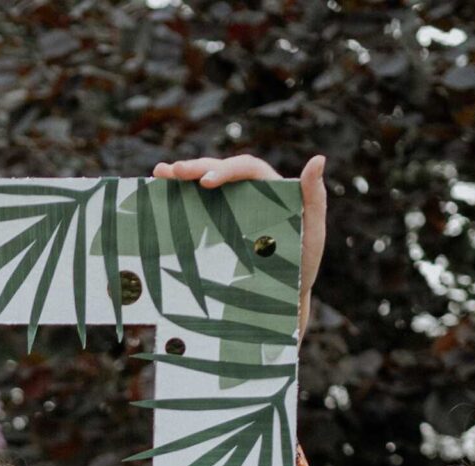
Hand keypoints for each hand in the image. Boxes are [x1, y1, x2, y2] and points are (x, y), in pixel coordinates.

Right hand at [151, 154, 325, 335]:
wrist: (283, 297)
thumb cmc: (303, 265)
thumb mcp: (313, 233)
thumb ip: (315, 197)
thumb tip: (318, 158)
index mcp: (270, 188)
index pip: (247, 168)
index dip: (226, 170)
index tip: (207, 183)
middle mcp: (247, 192)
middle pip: (220, 169)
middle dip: (196, 168)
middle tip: (173, 172)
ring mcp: (229, 208)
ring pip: (203, 183)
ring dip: (180, 176)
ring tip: (159, 173)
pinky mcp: (214, 225)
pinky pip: (194, 206)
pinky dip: (176, 198)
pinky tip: (156, 193)